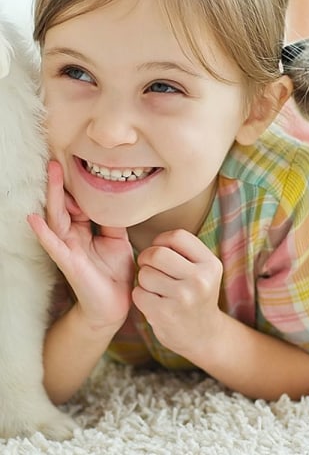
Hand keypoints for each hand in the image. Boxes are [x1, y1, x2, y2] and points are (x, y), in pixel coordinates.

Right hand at [27, 161, 133, 331]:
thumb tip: (116, 199)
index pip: (79, 203)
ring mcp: (68, 249)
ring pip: (57, 218)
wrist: (115, 305)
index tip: (78, 164)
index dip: (78, 186)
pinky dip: (43, 232)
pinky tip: (33, 219)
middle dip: (60, 184)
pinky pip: (53, 245)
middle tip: (55, 161)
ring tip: (50, 175)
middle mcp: (73, 236)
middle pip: (64, 206)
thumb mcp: (118, 240)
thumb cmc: (115, 272)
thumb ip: (114, 221)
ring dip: (53, 197)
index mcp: (86, 230)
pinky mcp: (68, 263)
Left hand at [132, 229, 223, 357]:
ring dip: (143, 278)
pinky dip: (140, 295)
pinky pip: (139, 294)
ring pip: (145, 273)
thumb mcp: (203, 270)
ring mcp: (183, 298)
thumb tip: (154, 237)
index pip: (177, 236)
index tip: (159, 249)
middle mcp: (200, 279)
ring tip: (154, 287)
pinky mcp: (165, 314)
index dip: (161, 240)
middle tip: (148, 266)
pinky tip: (152, 301)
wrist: (203, 335)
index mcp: (210, 264)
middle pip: (157, 253)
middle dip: (146, 257)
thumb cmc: (196, 294)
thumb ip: (185, 252)